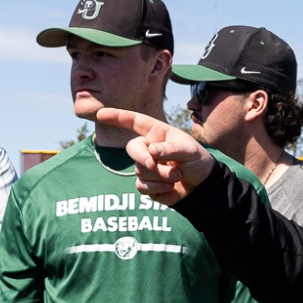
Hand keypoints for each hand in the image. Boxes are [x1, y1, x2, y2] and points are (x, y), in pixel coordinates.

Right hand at [95, 109, 214, 206]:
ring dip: (161, 175)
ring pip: (140, 170)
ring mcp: (145, 167)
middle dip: (143, 158)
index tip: (101, 114)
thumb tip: (152, 151)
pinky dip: (158, 187)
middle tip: (154, 164)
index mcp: (156, 133)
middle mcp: (148, 148)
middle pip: (132, 149)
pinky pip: (142, 186)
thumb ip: (171, 149)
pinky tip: (170, 187)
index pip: (134, 121)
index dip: (117, 117)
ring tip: (178, 176)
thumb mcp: (190, 150)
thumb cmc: (197, 161)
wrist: (202, 187)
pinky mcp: (146, 185)